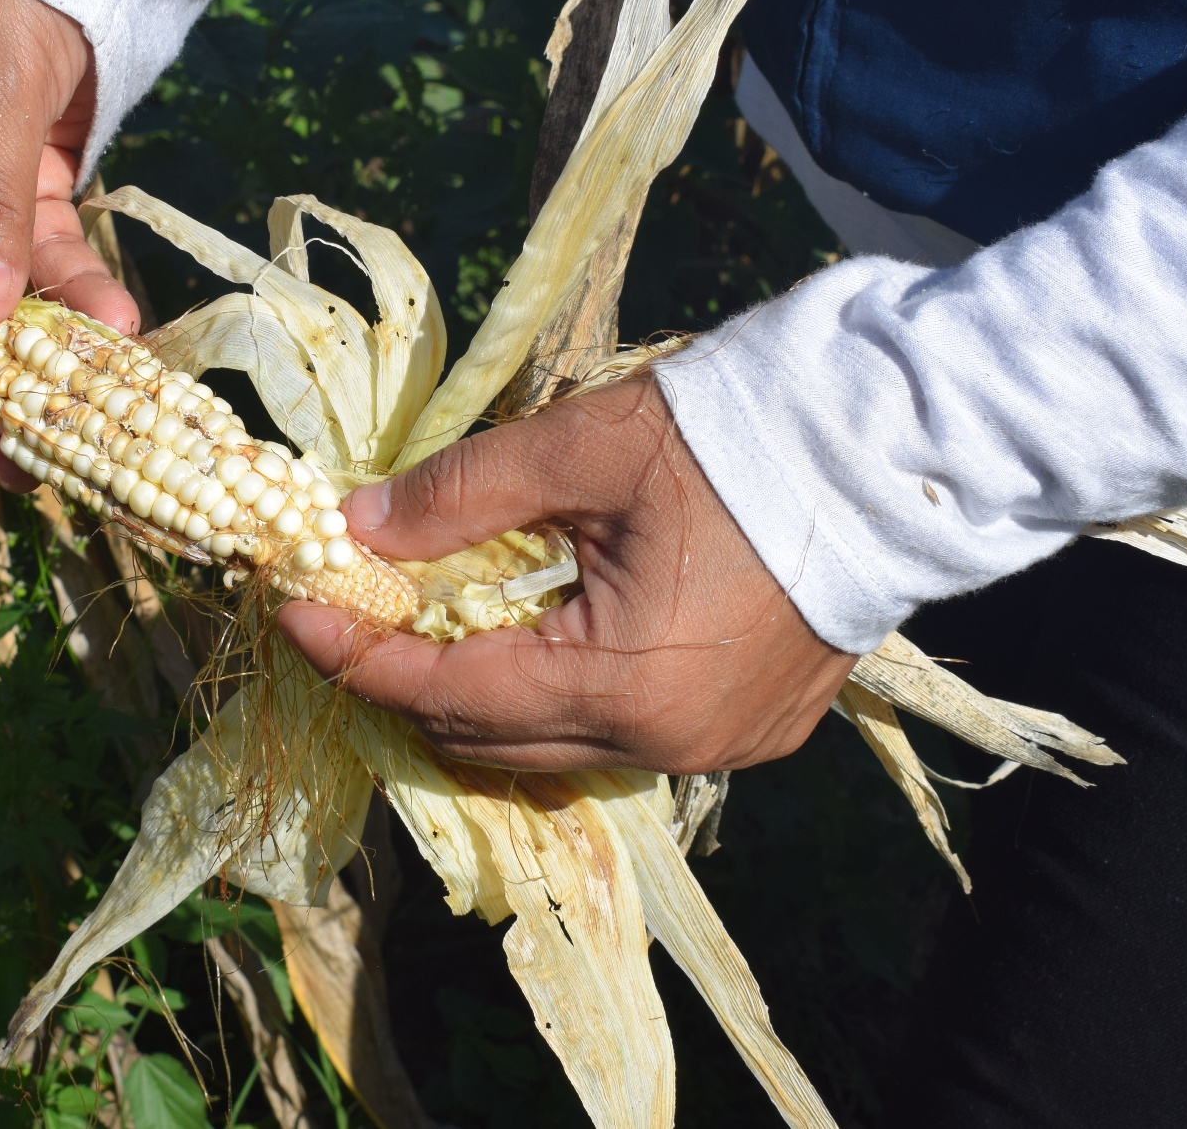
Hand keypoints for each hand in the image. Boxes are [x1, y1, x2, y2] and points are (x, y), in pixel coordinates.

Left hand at [278, 375, 856, 774]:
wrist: (895, 447)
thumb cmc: (734, 436)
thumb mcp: (579, 449)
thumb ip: (457, 498)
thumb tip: (353, 527)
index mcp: (622, 683)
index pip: (447, 694)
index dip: (356, 655)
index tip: (291, 609)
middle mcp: (666, 744)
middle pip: (493, 740)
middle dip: (408, 681)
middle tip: (355, 612)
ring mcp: (717, 749)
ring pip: (557, 748)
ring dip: (484, 697)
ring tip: (437, 624)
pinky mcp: (754, 733)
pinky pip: (623, 738)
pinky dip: (561, 700)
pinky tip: (541, 637)